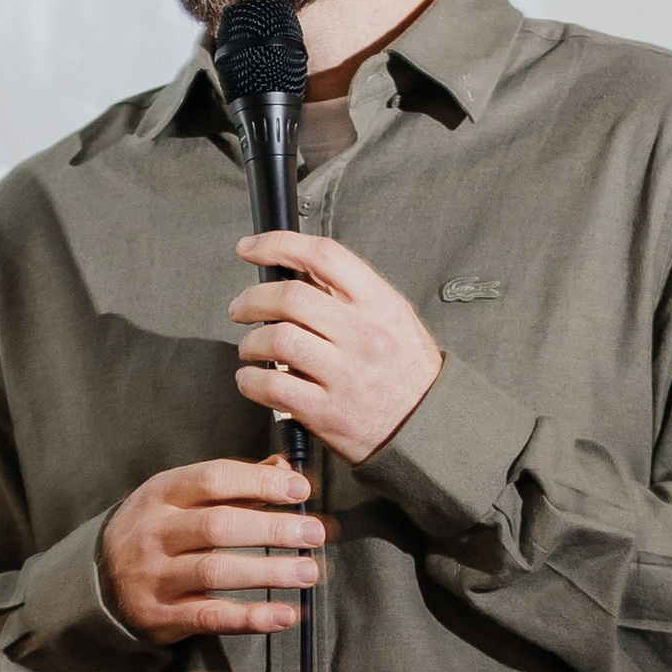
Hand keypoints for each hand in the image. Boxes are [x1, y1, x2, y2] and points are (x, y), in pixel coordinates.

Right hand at [100, 456, 325, 642]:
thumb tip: (285, 467)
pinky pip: (211, 617)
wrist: (101, 582)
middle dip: (273, 529)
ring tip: (308, 572)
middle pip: (219, 525)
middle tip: (315, 533)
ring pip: (216, 571)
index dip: (261, 483)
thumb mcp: (183, 498)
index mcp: (161, 493)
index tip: (301, 490)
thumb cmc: (158, 532)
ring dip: (269, 572)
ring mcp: (154, 576)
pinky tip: (286, 615)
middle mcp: (154, 532)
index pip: (214, 479)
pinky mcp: (162, 616)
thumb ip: (236, 484)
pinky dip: (252, 618)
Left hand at [231, 233, 443, 464]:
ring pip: (278, 341)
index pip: (324, 256)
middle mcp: (363, 334)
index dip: (279, 245)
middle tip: (241, 308)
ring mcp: (345, 374)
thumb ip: (351, 295)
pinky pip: (273, 387)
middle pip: (290, 297)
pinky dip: (250, 381)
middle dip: (252, 299)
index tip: (251, 248)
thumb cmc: (407, 372)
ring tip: (250, 349)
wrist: (430, 426)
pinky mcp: (328, 412)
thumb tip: (295, 272)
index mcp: (379, 304)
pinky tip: (251, 380)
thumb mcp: (394, 318)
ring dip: (250, 343)